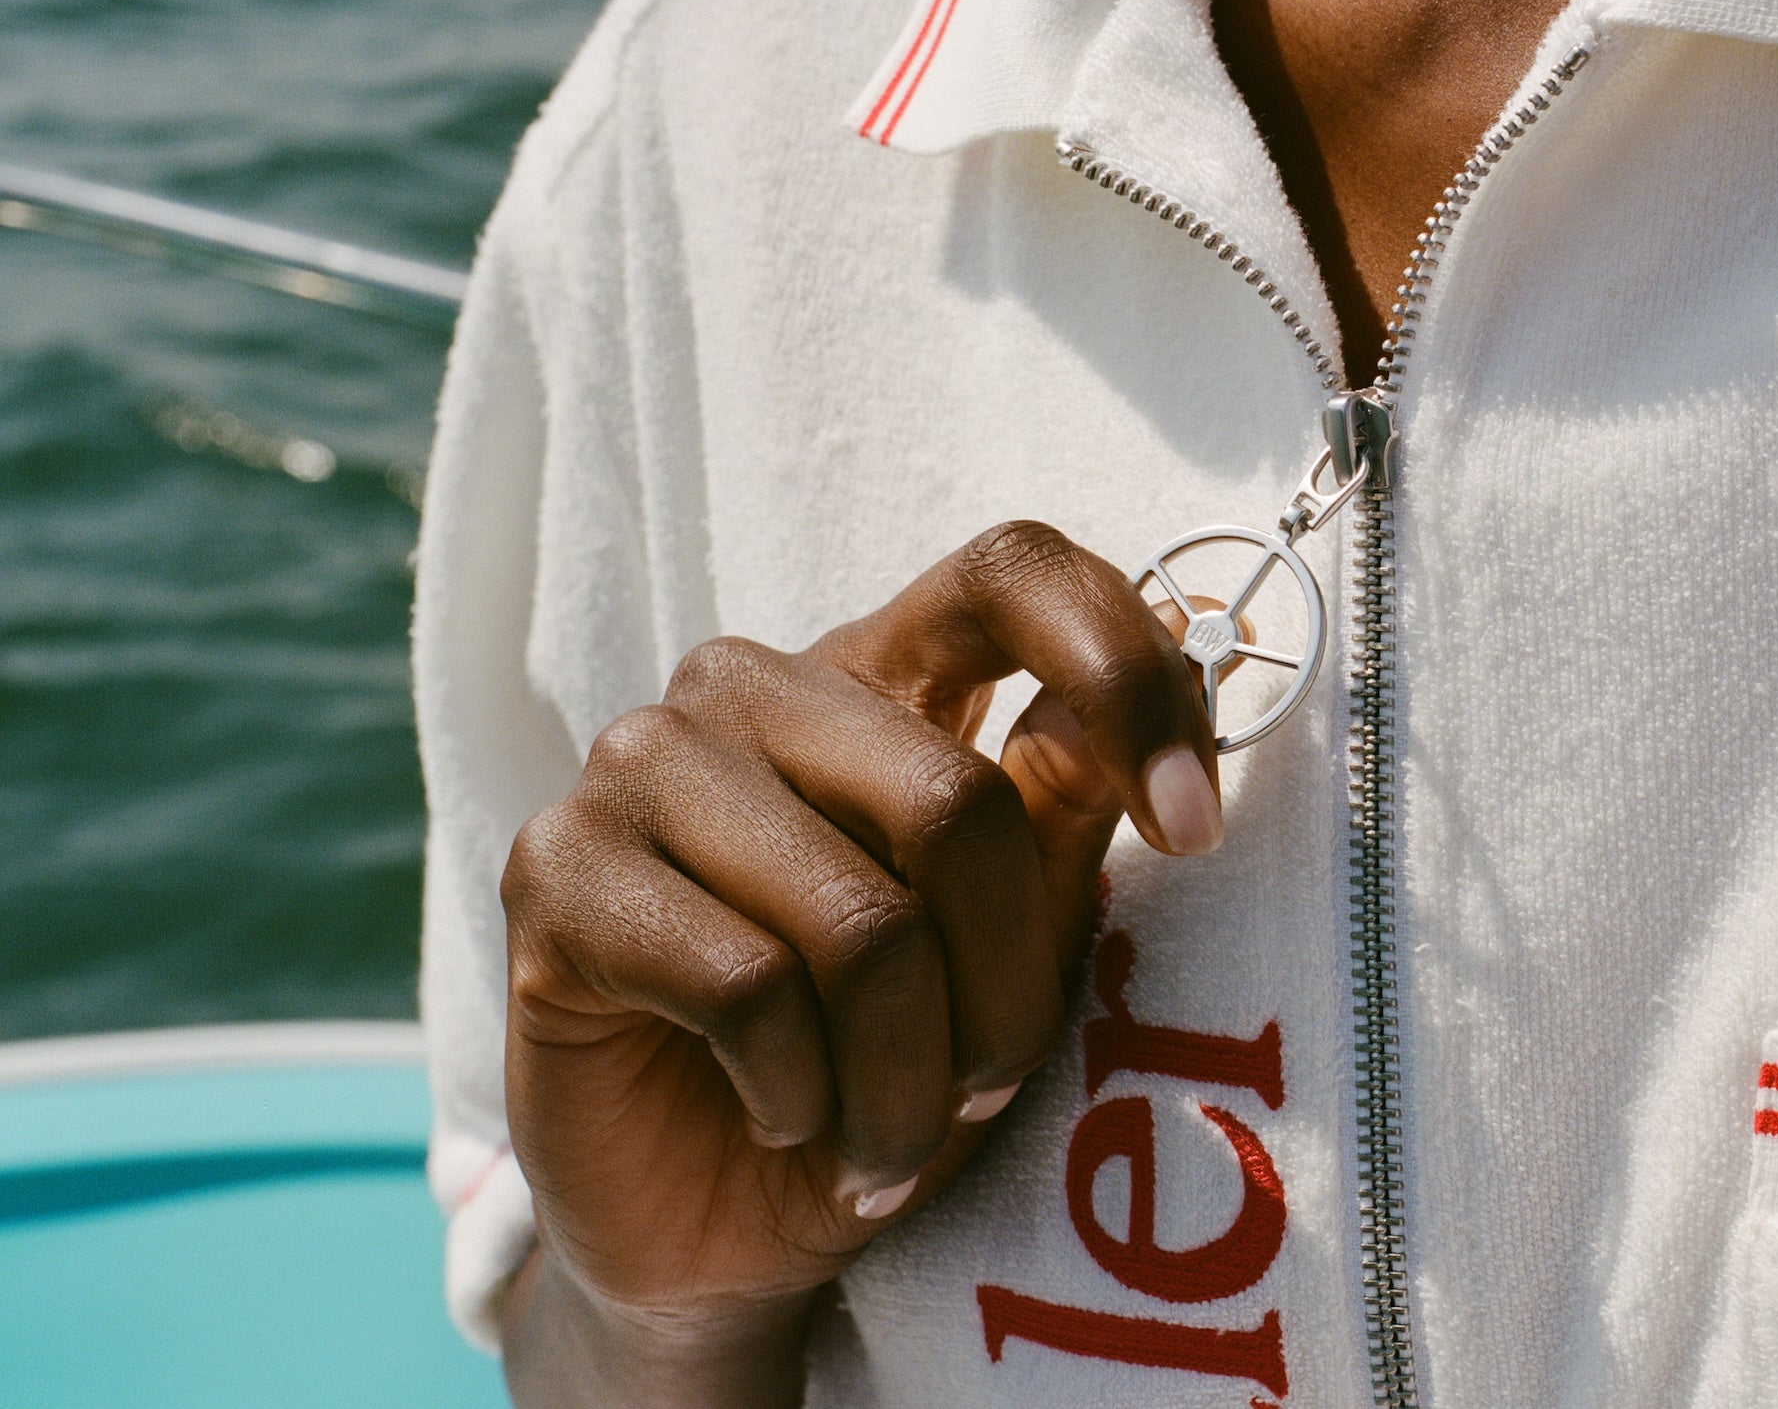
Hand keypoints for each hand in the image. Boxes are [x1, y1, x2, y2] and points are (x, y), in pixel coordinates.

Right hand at [494, 521, 1223, 1404]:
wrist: (721, 1233)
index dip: (1126, 673)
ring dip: (909, 1080)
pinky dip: (806, 1098)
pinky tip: (789, 1121)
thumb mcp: (1008, 940)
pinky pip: (745, 989)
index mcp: (880, 674)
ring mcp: (641, 762)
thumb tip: (1178, 658)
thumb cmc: (884, 1069)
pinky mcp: (556, 869)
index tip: (1193, 829)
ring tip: (892, 1142)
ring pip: (858, 920)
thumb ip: (1063, 802)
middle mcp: (754, 686)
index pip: (1012, 572)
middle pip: (953, 798)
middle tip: (987, 1093)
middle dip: (1006, 992)